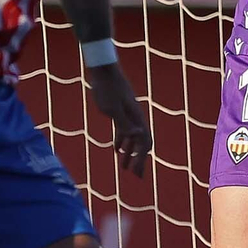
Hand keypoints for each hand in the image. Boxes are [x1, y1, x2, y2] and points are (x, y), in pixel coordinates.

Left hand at [87, 63, 151, 177]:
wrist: (103, 71)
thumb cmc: (107, 89)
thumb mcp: (112, 108)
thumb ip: (124, 123)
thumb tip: (138, 134)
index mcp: (136, 117)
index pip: (144, 142)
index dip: (142, 159)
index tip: (138, 174)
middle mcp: (135, 117)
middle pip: (141, 142)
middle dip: (139, 160)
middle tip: (136, 176)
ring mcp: (128, 114)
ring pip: (133, 138)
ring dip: (130, 153)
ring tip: (124, 167)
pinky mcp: (119, 111)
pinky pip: (124, 131)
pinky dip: (122, 142)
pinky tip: (116, 150)